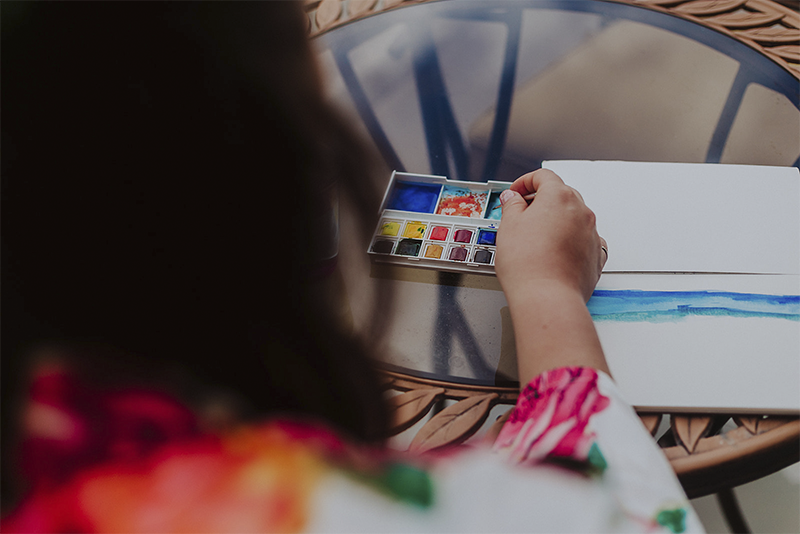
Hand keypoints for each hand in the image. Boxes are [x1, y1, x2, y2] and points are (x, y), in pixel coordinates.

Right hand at [495, 169, 609, 382]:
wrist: (547, 298)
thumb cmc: (528, 264)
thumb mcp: (508, 226)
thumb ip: (511, 205)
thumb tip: (512, 198)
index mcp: (559, 197)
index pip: (543, 177)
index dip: (525, 182)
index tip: (514, 193)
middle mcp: (581, 211)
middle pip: (561, 194)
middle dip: (540, 201)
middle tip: (520, 214)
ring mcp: (592, 233)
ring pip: (573, 217)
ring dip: (555, 221)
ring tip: (534, 238)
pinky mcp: (596, 255)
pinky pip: (583, 239)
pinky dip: (570, 240)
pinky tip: (554, 251)